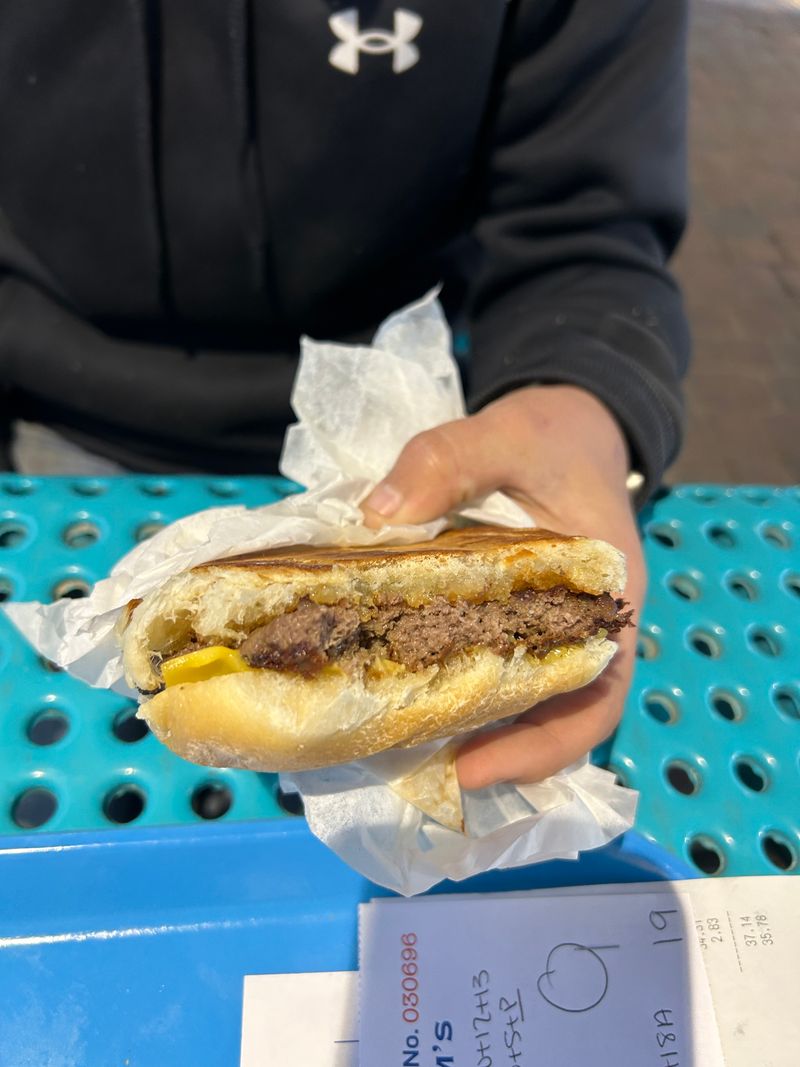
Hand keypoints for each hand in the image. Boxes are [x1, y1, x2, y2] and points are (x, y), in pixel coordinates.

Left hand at [361, 384, 644, 789]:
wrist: (567, 427)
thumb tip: (380, 515)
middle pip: (548, 720)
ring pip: (516, 702)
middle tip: (408, 767)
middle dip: (487, 754)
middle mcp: (582, 632)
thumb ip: (451, 460)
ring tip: (391, 744)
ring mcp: (547, 631)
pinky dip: (449, 687)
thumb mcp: (508, 433)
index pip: (592, 702)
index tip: (471, 769)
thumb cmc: (553, 437)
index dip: (539, 749)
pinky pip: (488, 668)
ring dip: (464, 729)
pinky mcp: (513, 621)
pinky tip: (394, 688)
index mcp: (606, 600)